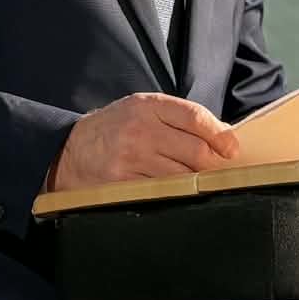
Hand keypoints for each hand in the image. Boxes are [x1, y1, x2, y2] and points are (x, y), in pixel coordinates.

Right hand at [51, 93, 239, 191]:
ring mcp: (131, 157)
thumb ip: (176, 118)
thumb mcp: (140, 110)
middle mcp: (140, 129)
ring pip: (183, 175)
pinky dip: (175, 194)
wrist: (67, 151)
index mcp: (147, 106)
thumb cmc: (112, 130)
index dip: (220, 135)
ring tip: (199, 182)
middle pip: (195, 150)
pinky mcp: (124, 182)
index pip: (195, 117)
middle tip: (219, 170)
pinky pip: (162, 191)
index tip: (231, 148)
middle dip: (212, 163)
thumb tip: (221, 135)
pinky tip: (176, 192)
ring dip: (197, 182)